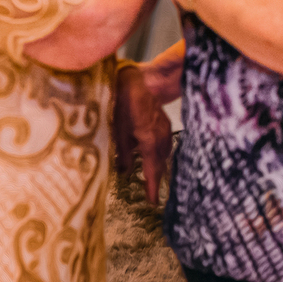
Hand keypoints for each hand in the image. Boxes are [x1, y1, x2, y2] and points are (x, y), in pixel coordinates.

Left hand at [114, 62, 173, 203]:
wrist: (140, 79)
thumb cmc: (124, 102)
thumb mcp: (118, 129)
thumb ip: (122, 152)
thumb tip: (123, 172)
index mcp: (149, 142)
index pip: (152, 170)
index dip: (152, 187)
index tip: (153, 202)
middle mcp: (160, 138)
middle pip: (160, 164)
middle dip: (155, 179)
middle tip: (151, 195)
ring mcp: (164, 130)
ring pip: (162, 154)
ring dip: (157, 166)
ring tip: (151, 177)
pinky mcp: (164, 123)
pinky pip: (163, 143)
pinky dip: (158, 152)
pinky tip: (151, 154)